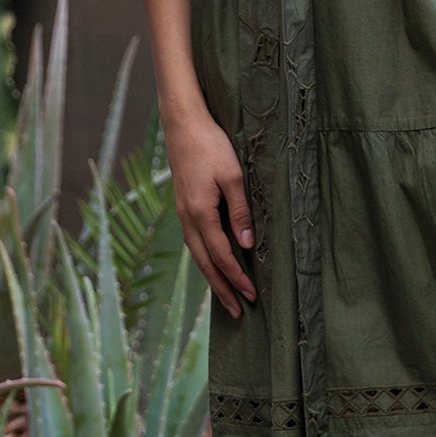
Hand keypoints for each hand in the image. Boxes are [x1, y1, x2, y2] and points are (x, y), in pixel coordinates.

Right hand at [165, 104, 257, 315]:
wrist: (183, 124)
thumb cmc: (211, 146)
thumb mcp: (232, 176)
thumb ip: (240, 210)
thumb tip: (246, 244)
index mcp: (200, 214)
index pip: (222, 255)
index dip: (237, 278)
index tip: (252, 296)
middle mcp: (188, 219)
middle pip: (206, 264)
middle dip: (222, 289)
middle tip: (237, 312)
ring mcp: (183, 214)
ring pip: (198, 256)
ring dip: (213, 278)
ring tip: (227, 298)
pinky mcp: (185, 207)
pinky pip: (195, 243)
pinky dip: (206, 260)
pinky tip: (214, 266)